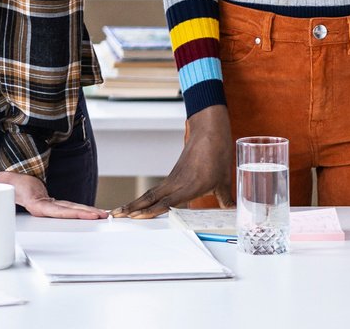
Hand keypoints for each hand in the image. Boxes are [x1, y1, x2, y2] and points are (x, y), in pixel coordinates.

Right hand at [0, 170, 107, 218]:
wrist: (9, 181)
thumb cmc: (11, 186)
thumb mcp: (13, 190)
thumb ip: (16, 194)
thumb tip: (8, 191)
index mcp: (37, 206)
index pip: (59, 211)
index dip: (75, 213)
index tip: (88, 215)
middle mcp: (45, 209)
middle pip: (70, 212)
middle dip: (87, 214)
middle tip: (102, 216)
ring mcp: (49, 208)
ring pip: (72, 211)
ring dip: (87, 212)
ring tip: (102, 215)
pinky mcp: (52, 205)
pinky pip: (68, 207)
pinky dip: (80, 209)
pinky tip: (91, 212)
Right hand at [114, 105, 233, 217]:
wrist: (209, 132)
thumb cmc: (217, 154)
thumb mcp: (224, 181)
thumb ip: (226, 200)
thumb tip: (234, 213)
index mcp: (189, 186)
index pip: (166, 202)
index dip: (151, 211)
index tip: (136, 217)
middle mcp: (176, 183)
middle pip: (149, 198)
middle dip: (132, 207)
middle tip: (115, 215)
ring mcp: (173, 179)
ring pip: (150, 194)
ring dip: (134, 203)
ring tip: (119, 211)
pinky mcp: (173, 175)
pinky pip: (156, 190)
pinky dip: (144, 198)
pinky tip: (139, 205)